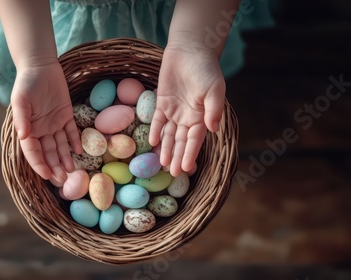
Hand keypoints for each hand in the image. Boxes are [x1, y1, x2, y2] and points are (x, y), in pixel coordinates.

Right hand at [11, 60, 82, 181]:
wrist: (40, 66)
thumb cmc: (26, 83)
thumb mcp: (21, 100)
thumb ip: (22, 118)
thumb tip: (23, 136)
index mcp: (28, 129)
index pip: (33, 152)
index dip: (39, 164)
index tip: (47, 175)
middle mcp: (41, 130)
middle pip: (48, 153)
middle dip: (55, 167)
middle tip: (63, 180)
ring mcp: (54, 124)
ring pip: (60, 146)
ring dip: (65, 158)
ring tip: (72, 171)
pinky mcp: (66, 115)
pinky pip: (71, 132)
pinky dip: (75, 142)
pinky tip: (79, 152)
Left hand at [149, 47, 225, 175]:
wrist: (190, 50)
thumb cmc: (206, 69)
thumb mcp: (214, 88)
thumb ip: (214, 109)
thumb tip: (213, 129)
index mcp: (202, 116)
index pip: (195, 140)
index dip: (190, 154)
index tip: (186, 169)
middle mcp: (188, 117)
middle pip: (181, 141)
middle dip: (177, 157)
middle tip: (172, 173)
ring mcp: (174, 111)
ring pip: (169, 134)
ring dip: (166, 149)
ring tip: (162, 164)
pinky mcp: (162, 102)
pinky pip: (157, 120)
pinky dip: (155, 130)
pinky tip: (152, 142)